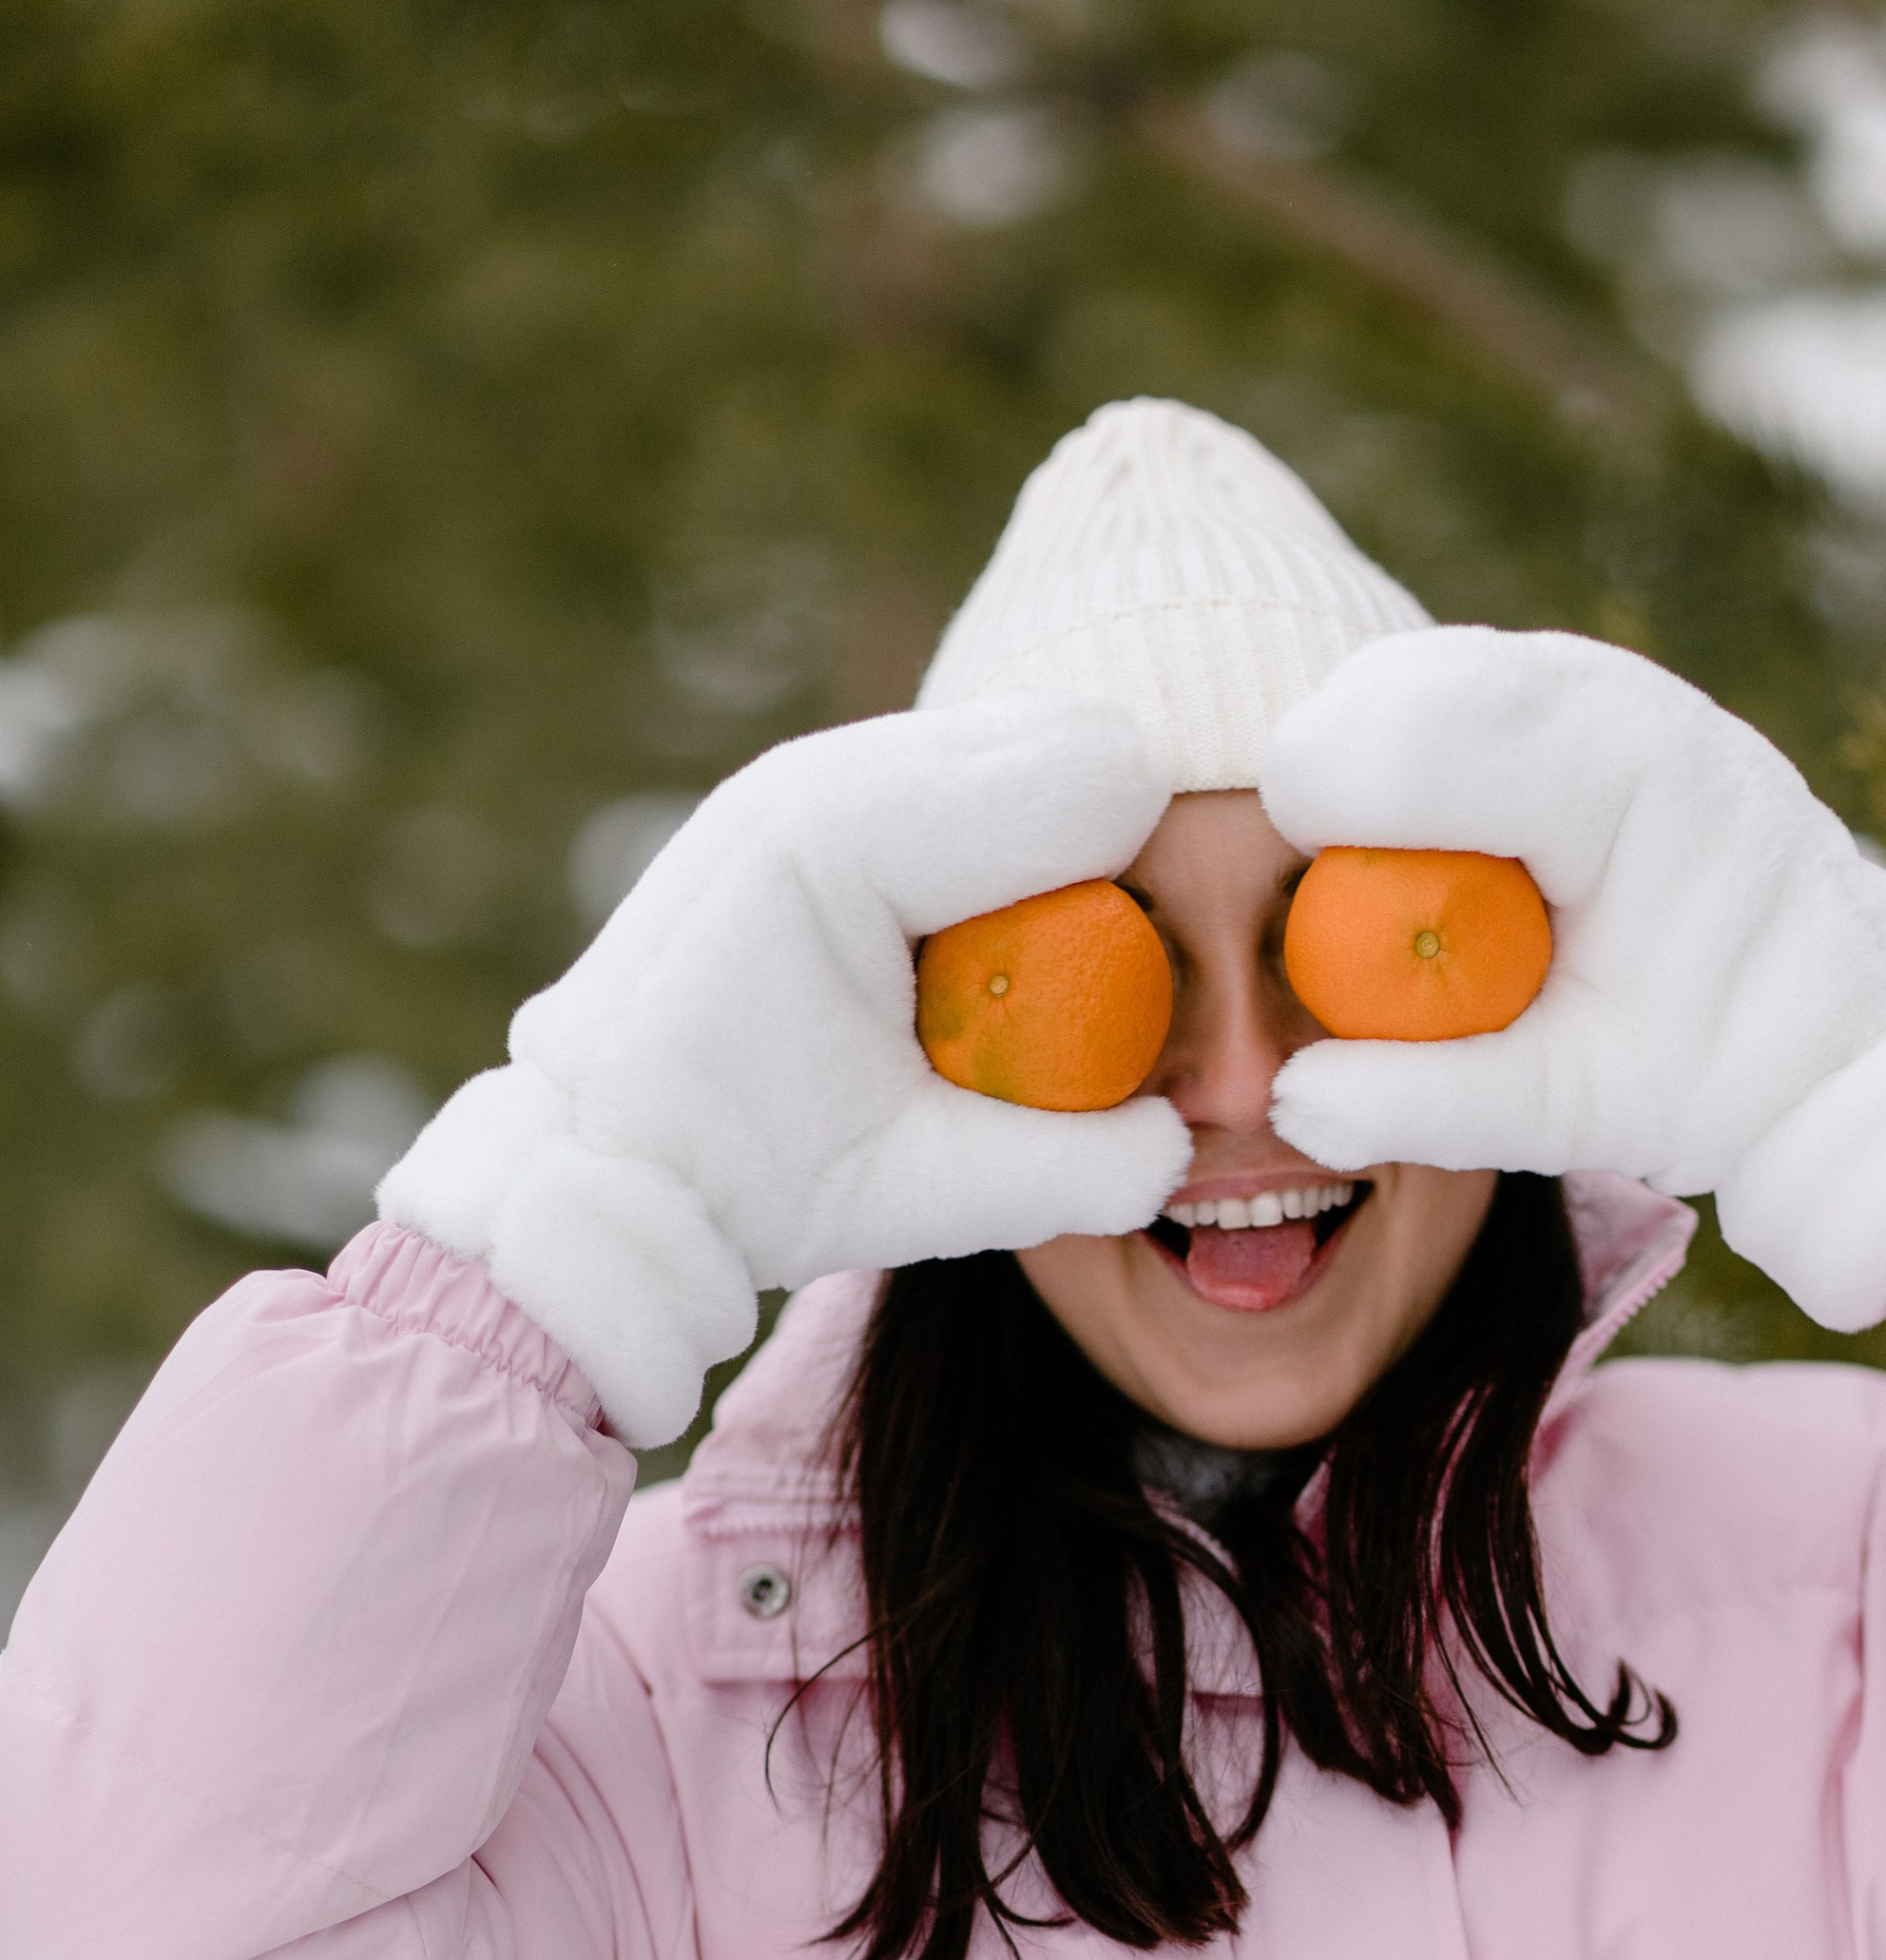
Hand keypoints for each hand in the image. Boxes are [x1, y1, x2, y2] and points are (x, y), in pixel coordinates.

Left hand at [380, 694, 1190, 1444]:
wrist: (596, 1165)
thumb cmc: (743, 1185)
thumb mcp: (908, 1197)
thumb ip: (1063, 1170)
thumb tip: (1189, 1142)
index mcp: (841, 840)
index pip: (1086, 780)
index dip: (1156, 877)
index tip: (1164, 995)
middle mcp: (821, 773)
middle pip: (1067, 737)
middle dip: (1124, 848)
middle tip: (1128, 979)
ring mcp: (816, 773)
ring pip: (1026, 739)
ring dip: (1073, 840)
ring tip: (1062, 968)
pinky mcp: (823, 798)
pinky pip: (976, 777)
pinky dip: (1023, 843)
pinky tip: (1006, 945)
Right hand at [1260, 629, 1885, 1330]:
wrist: (1839, 1012)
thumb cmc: (1717, 1070)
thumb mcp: (1583, 1113)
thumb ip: (1438, 1104)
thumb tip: (1291, 1102)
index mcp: (1642, 786)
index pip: (1450, 731)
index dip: (1340, 788)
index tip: (1297, 874)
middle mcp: (1625, 699)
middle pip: (1409, 676)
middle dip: (1331, 769)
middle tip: (1313, 886)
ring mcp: (1596, 680)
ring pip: (1413, 666)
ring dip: (1358, 760)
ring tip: (1369, 874)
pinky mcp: (1568, 692)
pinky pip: (1437, 686)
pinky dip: (1393, 754)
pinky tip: (1410, 845)